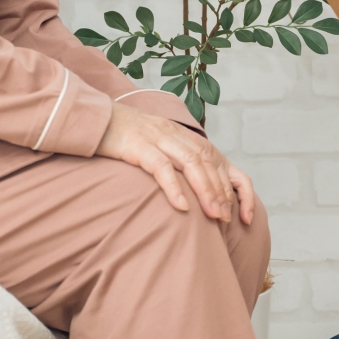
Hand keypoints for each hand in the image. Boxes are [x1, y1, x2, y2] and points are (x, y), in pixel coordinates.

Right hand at [96, 102, 259, 224]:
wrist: (94, 118)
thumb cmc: (126, 139)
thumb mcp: (158, 148)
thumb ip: (177, 165)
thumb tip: (195, 198)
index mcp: (184, 137)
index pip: (220, 162)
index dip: (237, 189)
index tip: (243, 216)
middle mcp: (176, 135)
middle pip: (209, 163)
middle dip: (221, 193)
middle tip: (226, 220)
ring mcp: (158, 138)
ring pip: (192, 163)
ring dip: (206, 191)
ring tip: (213, 216)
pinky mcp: (138, 145)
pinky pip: (160, 166)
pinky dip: (173, 187)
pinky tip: (181, 207)